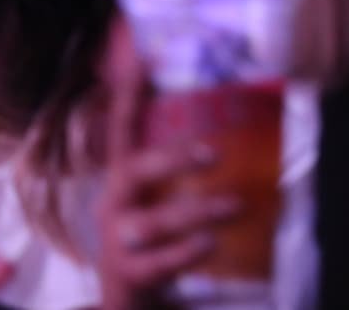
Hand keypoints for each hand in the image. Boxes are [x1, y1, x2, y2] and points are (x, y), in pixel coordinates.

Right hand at [97, 27, 241, 309]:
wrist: (126, 298)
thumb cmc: (152, 241)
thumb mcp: (157, 202)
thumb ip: (180, 175)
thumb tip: (234, 140)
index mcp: (122, 180)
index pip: (120, 132)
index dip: (126, 98)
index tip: (140, 62)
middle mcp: (113, 203)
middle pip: (131, 171)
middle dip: (169, 159)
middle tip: (212, 152)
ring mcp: (117, 239)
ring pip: (148, 222)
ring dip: (193, 213)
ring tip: (236, 206)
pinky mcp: (129, 273)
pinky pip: (156, 261)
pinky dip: (184, 251)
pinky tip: (210, 243)